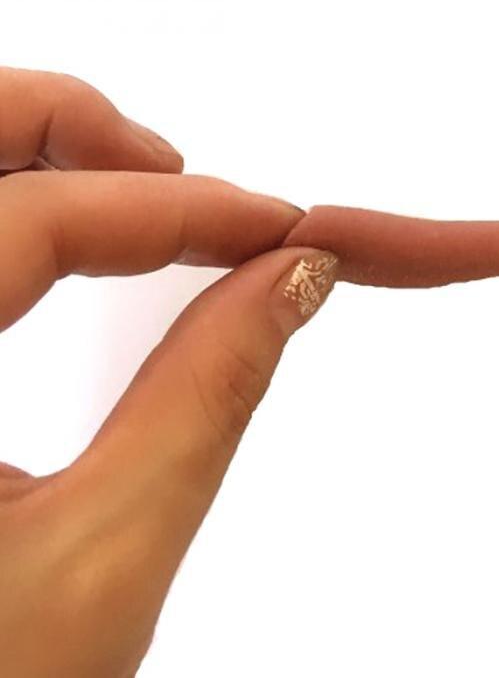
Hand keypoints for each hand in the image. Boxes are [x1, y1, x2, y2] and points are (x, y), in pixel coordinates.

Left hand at [0, 67, 335, 676]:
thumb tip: (287, 287)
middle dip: (77, 129)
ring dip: (40, 154)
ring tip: (141, 191)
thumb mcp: (105, 554)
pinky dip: (15, 210)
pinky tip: (69, 240)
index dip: (178, 213)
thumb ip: (206, 398)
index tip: (273, 226)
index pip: (34, 224)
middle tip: (186, 173)